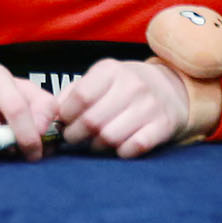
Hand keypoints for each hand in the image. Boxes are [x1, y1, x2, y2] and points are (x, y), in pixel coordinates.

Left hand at [55, 59, 187, 158]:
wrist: (169, 88)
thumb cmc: (123, 87)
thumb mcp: (100, 79)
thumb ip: (73, 93)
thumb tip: (52, 115)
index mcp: (111, 70)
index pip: (81, 96)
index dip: (67, 115)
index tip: (65, 122)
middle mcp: (132, 84)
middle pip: (93, 121)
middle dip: (76, 135)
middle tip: (74, 137)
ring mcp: (150, 105)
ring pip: (111, 137)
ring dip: (97, 146)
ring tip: (95, 143)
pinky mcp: (164, 125)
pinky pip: (135, 147)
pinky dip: (121, 152)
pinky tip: (118, 147)